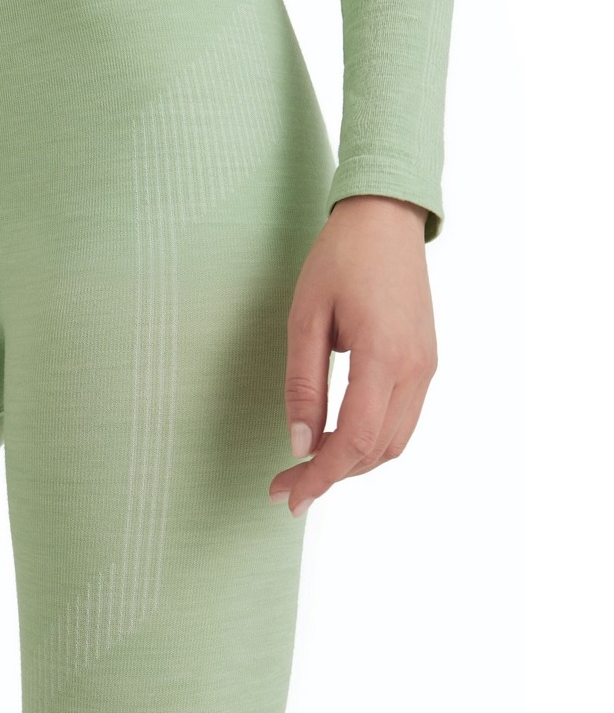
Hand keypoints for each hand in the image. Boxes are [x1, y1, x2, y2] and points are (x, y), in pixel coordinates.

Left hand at [270, 194, 437, 516]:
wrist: (385, 218)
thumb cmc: (339, 259)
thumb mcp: (306, 317)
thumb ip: (303, 384)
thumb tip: (300, 444)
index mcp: (386, 356)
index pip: (357, 438)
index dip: (322, 474)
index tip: (288, 494)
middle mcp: (416, 369)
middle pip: (378, 450)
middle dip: (332, 476)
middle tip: (285, 486)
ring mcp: (427, 367)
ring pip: (394, 441)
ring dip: (352, 462)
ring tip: (307, 468)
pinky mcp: (425, 361)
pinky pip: (402, 419)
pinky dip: (370, 440)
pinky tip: (337, 439)